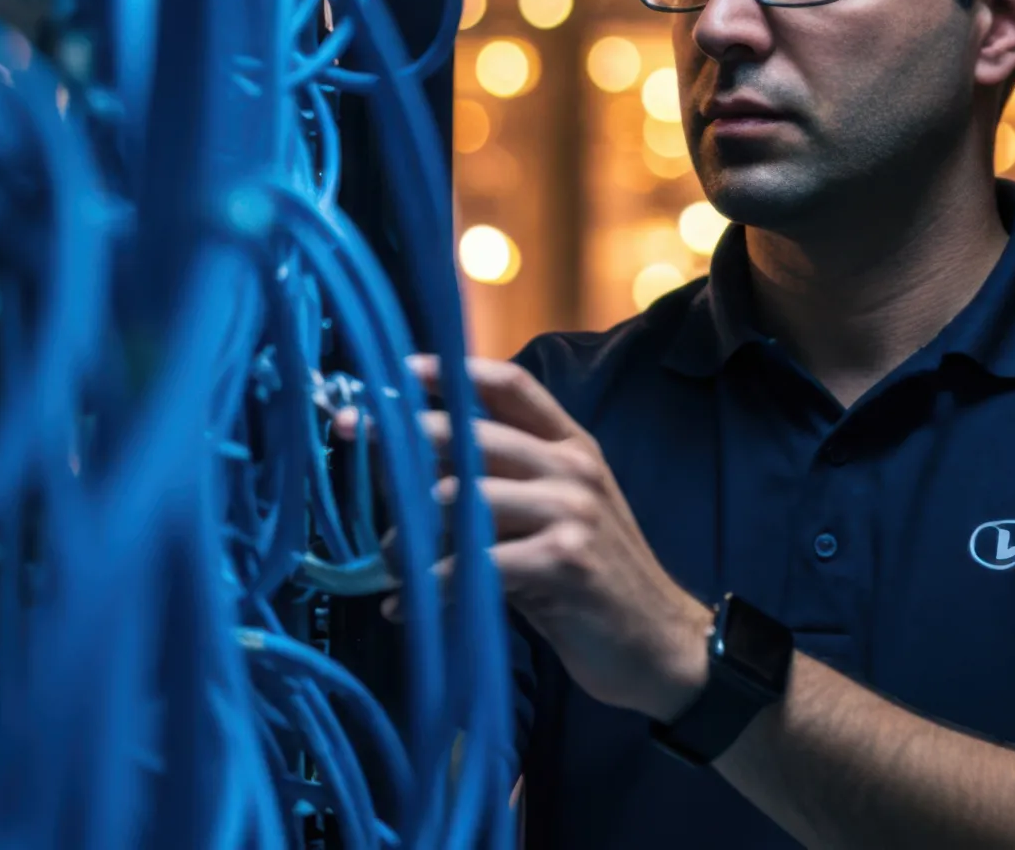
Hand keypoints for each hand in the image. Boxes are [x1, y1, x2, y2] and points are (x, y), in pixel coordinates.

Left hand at [411, 355, 712, 722]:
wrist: (659, 643)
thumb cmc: (595, 579)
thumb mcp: (560, 513)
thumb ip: (506, 483)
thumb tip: (419, 470)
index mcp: (572, 444)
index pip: (510, 385)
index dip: (451, 372)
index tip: (396, 371)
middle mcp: (572, 466)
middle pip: (471, 436)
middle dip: (403, 442)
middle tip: (355, 450)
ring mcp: (571, 511)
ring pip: (461, 499)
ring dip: (408, 533)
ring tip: (388, 559)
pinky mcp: (563, 562)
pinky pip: (472, 564)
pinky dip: (429, 586)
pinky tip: (407, 605)